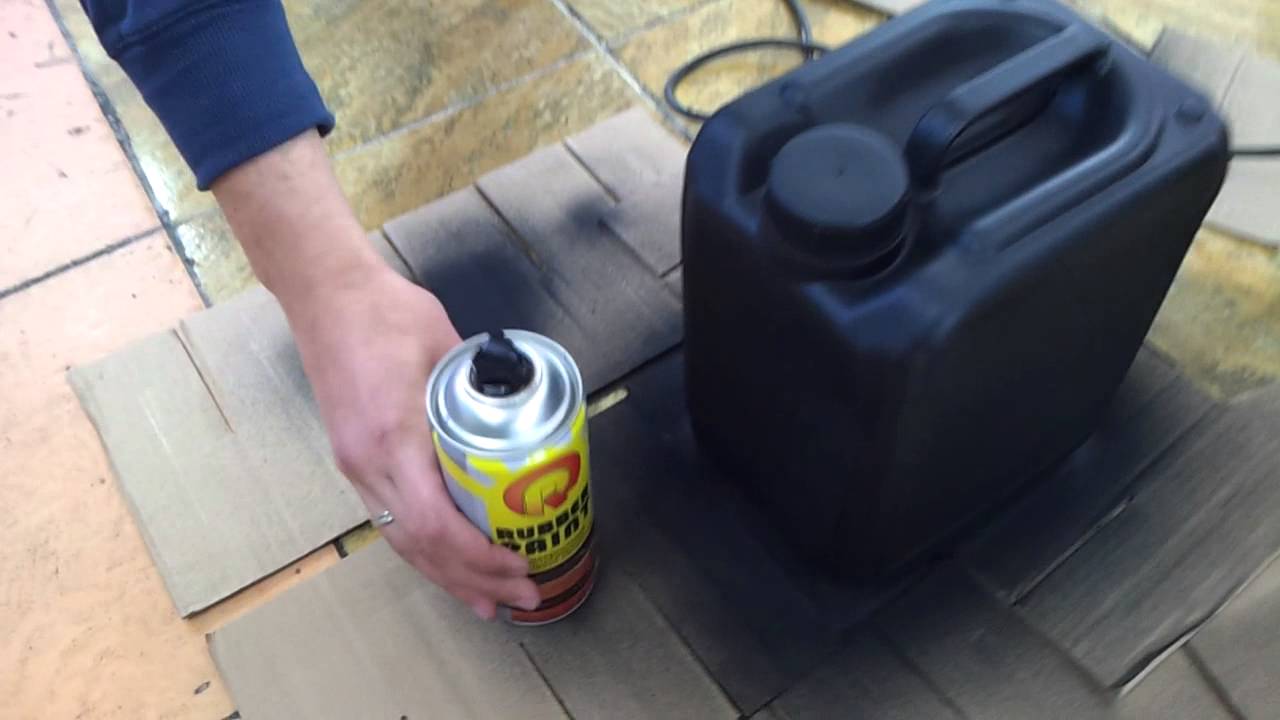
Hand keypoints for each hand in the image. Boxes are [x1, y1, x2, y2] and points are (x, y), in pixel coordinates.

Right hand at [283, 261, 541, 618]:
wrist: (325, 294)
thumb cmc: (386, 312)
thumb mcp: (448, 346)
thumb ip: (483, 389)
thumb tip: (522, 418)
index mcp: (393, 438)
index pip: (433, 522)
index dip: (477, 556)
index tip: (518, 565)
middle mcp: (367, 464)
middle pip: (419, 545)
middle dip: (472, 578)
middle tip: (524, 596)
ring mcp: (355, 465)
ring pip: (401, 540)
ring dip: (446, 575)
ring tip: (488, 601)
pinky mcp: (353, 460)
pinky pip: (390, 520)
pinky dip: (423, 549)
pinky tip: (447, 565)